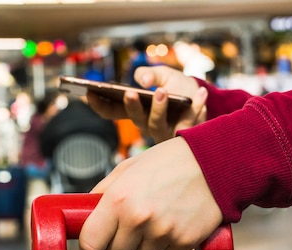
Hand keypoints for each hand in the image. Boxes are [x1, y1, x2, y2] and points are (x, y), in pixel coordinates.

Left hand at [79, 137, 222, 249]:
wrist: (215, 162)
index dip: (92, 245)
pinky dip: (171, 242)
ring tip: (160, 216)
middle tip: (131, 227)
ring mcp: (163, 233)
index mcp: (119, 199)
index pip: (90, 244)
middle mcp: (138, 219)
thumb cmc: (171, 161)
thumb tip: (86, 210)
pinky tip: (177, 220)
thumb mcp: (130, 167)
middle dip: (120, 245)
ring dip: (147, 243)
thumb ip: (105, 190)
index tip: (97, 241)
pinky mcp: (184, 242)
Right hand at [86, 66, 207, 142]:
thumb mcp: (164, 75)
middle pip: (134, 119)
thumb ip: (152, 74)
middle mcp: (147, 123)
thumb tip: (143, 80)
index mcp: (136, 109)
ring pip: (157, 125)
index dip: (99, 104)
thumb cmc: (178, 88)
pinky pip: (189, 123)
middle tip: (130, 93)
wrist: (203, 99)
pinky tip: (200, 93)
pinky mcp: (185, 134)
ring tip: (162, 91)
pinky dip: (197, 106)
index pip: (112, 111)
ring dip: (159, 108)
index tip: (88, 93)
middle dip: (131, 106)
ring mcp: (165, 131)